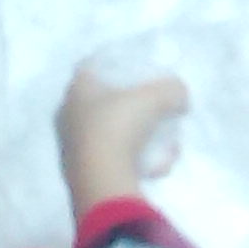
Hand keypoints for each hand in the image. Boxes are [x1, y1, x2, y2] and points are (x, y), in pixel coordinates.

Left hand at [57, 67, 188, 220]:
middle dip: (135, 109)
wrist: (101, 181)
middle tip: (158, 113)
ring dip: (141, 140)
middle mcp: (69, 115)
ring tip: (165, 148)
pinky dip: (136, 162)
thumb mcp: (156, 99)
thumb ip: (171, 90)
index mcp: (77, 89)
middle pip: (106, 104)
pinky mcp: (82, 172)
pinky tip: (156, 168)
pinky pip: (114, 160)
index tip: (138, 73)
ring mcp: (73, 146)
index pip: (92, 66)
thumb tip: (179, 95)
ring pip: (113, 135)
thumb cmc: (120, 127)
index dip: (115, 66)